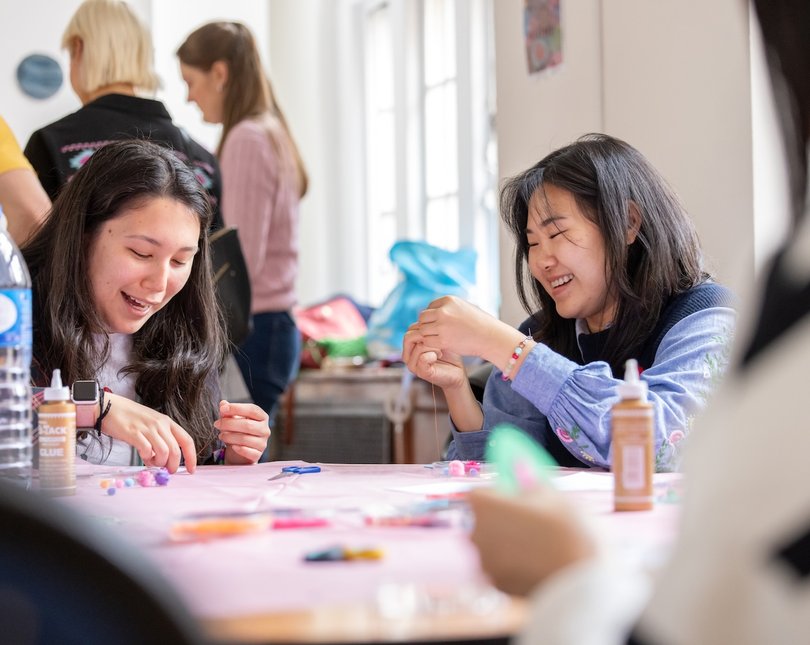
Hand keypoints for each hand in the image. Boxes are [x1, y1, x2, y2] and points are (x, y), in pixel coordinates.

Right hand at [100, 393, 196, 473]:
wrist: (109, 407)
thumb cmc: (130, 417)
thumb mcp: (152, 424)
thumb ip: (160, 440)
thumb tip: (163, 460)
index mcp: (167, 422)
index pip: (186, 440)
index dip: (191, 457)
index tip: (191, 469)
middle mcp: (160, 424)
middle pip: (176, 450)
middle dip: (173, 465)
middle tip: (167, 470)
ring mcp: (147, 428)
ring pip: (164, 452)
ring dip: (159, 463)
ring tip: (152, 462)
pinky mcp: (134, 433)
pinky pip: (147, 451)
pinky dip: (147, 458)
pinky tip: (143, 456)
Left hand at [215, 400, 269, 464]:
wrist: (240, 452)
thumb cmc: (238, 431)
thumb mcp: (233, 420)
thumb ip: (228, 412)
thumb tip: (223, 403)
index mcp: (261, 417)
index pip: (252, 410)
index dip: (237, 408)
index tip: (222, 409)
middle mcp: (265, 429)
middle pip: (247, 425)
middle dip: (229, 424)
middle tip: (217, 424)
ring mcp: (263, 443)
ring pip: (244, 439)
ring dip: (229, 436)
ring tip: (220, 435)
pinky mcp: (257, 455)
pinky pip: (247, 452)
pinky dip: (237, 448)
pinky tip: (231, 446)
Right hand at [402, 322, 466, 389]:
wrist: (457, 373)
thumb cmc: (449, 355)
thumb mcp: (439, 338)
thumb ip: (430, 329)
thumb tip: (427, 314)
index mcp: (410, 348)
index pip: (410, 330)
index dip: (424, 328)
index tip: (437, 332)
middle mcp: (409, 357)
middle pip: (409, 337)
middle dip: (425, 335)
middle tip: (439, 340)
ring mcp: (414, 366)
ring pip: (417, 346)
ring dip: (432, 345)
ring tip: (441, 349)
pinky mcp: (422, 372)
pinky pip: (422, 358)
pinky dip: (432, 354)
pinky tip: (440, 355)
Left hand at [416, 295, 516, 361]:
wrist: (492, 337)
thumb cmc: (481, 324)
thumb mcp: (465, 307)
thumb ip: (450, 308)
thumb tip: (435, 311)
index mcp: (449, 300)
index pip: (430, 306)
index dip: (433, 316)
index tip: (440, 324)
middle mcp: (444, 311)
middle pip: (423, 317)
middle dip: (427, 325)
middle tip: (436, 333)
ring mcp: (442, 325)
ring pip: (423, 330)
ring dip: (429, 335)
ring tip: (439, 340)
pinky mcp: (443, 340)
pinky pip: (427, 341)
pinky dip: (431, 345)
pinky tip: (441, 346)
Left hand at [467, 487, 596, 595]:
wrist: (580, 583)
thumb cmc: (566, 530)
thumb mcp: (552, 495)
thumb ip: (528, 476)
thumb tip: (517, 461)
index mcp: (484, 506)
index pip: (480, 492)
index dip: (498, 493)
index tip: (518, 498)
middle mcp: (476, 534)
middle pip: (484, 519)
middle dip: (501, 518)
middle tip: (532, 521)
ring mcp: (485, 562)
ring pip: (492, 544)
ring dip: (506, 541)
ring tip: (538, 544)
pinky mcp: (497, 585)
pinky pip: (501, 566)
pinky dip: (512, 563)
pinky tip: (537, 563)